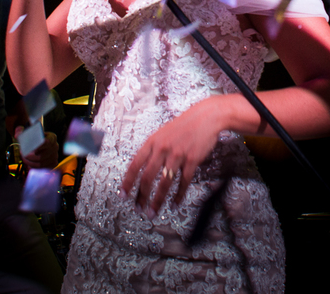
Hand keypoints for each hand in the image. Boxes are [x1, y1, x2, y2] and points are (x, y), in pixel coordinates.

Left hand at [21, 131, 58, 170]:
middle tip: (23, 155)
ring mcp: (55, 155)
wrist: (40, 142)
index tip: (32, 150)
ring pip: (41, 163)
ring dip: (30, 163)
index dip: (39, 147)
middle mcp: (55, 146)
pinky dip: (34, 167)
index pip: (47, 142)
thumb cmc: (34, 138)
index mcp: (52, 137)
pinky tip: (29, 164)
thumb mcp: (28, 132)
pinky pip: (43, 168)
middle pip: (42, 156)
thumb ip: (21, 132)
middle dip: (30, 157)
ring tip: (24, 159)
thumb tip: (17, 135)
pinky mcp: (53, 163)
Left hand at [122, 101, 222, 216]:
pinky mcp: (192, 160)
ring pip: (164, 183)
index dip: (127, 181)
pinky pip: (183, 182)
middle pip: (147, 177)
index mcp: (153, 141)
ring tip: (153, 211)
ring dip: (157, 200)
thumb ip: (152, 149)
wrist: (206, 117)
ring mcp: (177, 155)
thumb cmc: (184, 125)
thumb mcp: (163, 133)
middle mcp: (162, 149)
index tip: (123, 194)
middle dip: (141, 196)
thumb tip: (141, 168)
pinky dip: (178, 195)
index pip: (135, 164)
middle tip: (138, 208)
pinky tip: (175, 203)